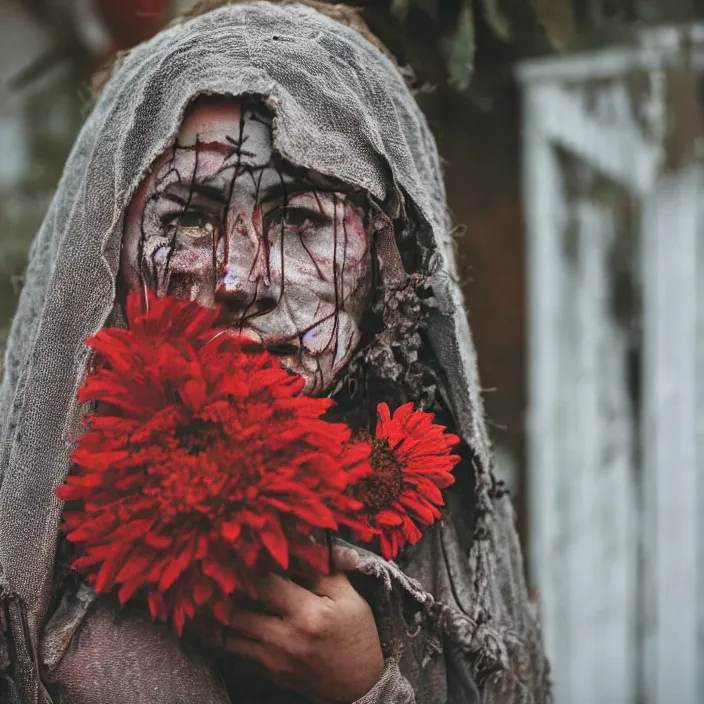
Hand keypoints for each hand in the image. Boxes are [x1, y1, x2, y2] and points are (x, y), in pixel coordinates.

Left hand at [223, 545, 383, 702]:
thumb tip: (307, 542)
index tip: (245, 556)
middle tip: (231, 579)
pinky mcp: (270, 675)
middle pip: (236, 613)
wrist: (362, 683)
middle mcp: (285, 639)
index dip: (249, 568)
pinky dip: (235, 638)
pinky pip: (237, 656)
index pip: (263, 584)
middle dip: (230, 594)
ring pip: (229, 637)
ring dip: (228, 618)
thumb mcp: (349, 596)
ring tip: (230, 601)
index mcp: (307, 614)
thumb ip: (326, 568)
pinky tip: (241, 624)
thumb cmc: (357, 633)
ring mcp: (274, 661)